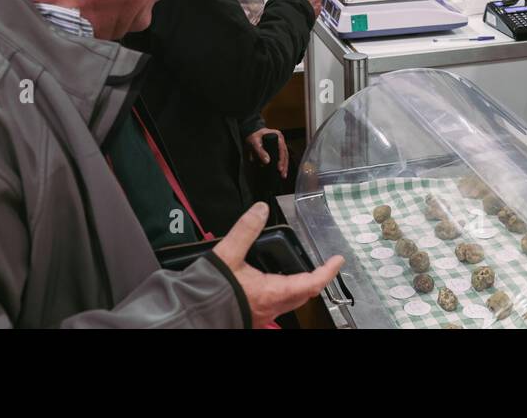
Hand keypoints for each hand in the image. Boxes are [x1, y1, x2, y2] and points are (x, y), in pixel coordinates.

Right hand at [212, 203, 343, 326]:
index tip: (337, 260)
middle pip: (303, 295)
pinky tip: (271, 284)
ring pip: (289, 302)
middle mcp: (271, 307)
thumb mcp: (228, 254)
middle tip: (323, 267)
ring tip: (301, 273)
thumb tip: (260, 210)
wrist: (188, 314)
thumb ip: (245, 230)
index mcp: (272, 292)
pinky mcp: (251, 316)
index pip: (312, 283)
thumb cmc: (209, 291)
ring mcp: (262, 315)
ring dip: (299, 288)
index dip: (327, 271)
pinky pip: (274, 306)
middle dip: (316, 281)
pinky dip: (281, 293)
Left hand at [246, 127, 288, 177]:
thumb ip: (260, 152)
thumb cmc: (254, 136)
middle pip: (285, 154)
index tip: (279, 168)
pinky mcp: (277, 148)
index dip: (281, 159)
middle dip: (284, 165)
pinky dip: (282, 164)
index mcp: (278, 136)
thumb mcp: (255, 144)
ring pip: (285, 156)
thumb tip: (267, 162)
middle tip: (282, 174)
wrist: (252, 133)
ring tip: (283, 175)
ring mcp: (280, 144)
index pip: (282, 149)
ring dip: (285, 166)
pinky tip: (282, 171)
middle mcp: (281, 140)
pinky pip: (281, 157)